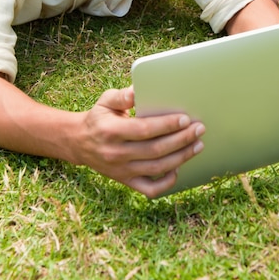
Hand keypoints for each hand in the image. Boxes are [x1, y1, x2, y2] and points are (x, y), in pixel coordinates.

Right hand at [79, 86, 204, 197]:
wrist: (79, 143)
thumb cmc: (98, 118)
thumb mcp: (105, 101)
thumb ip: (122, 95)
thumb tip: (138, 90)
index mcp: (111, 131)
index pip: (144, 130)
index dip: (167, 125)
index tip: (185, 119)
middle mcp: (116, 153)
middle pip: (155, 150)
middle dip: (181, 140)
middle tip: (199, 129)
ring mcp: (122, 170)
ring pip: (157, 168)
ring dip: (181, 157)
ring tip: (198, 145)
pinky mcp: (126, 181)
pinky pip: (150, 189)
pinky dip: (167, 182)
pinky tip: (178, 168)